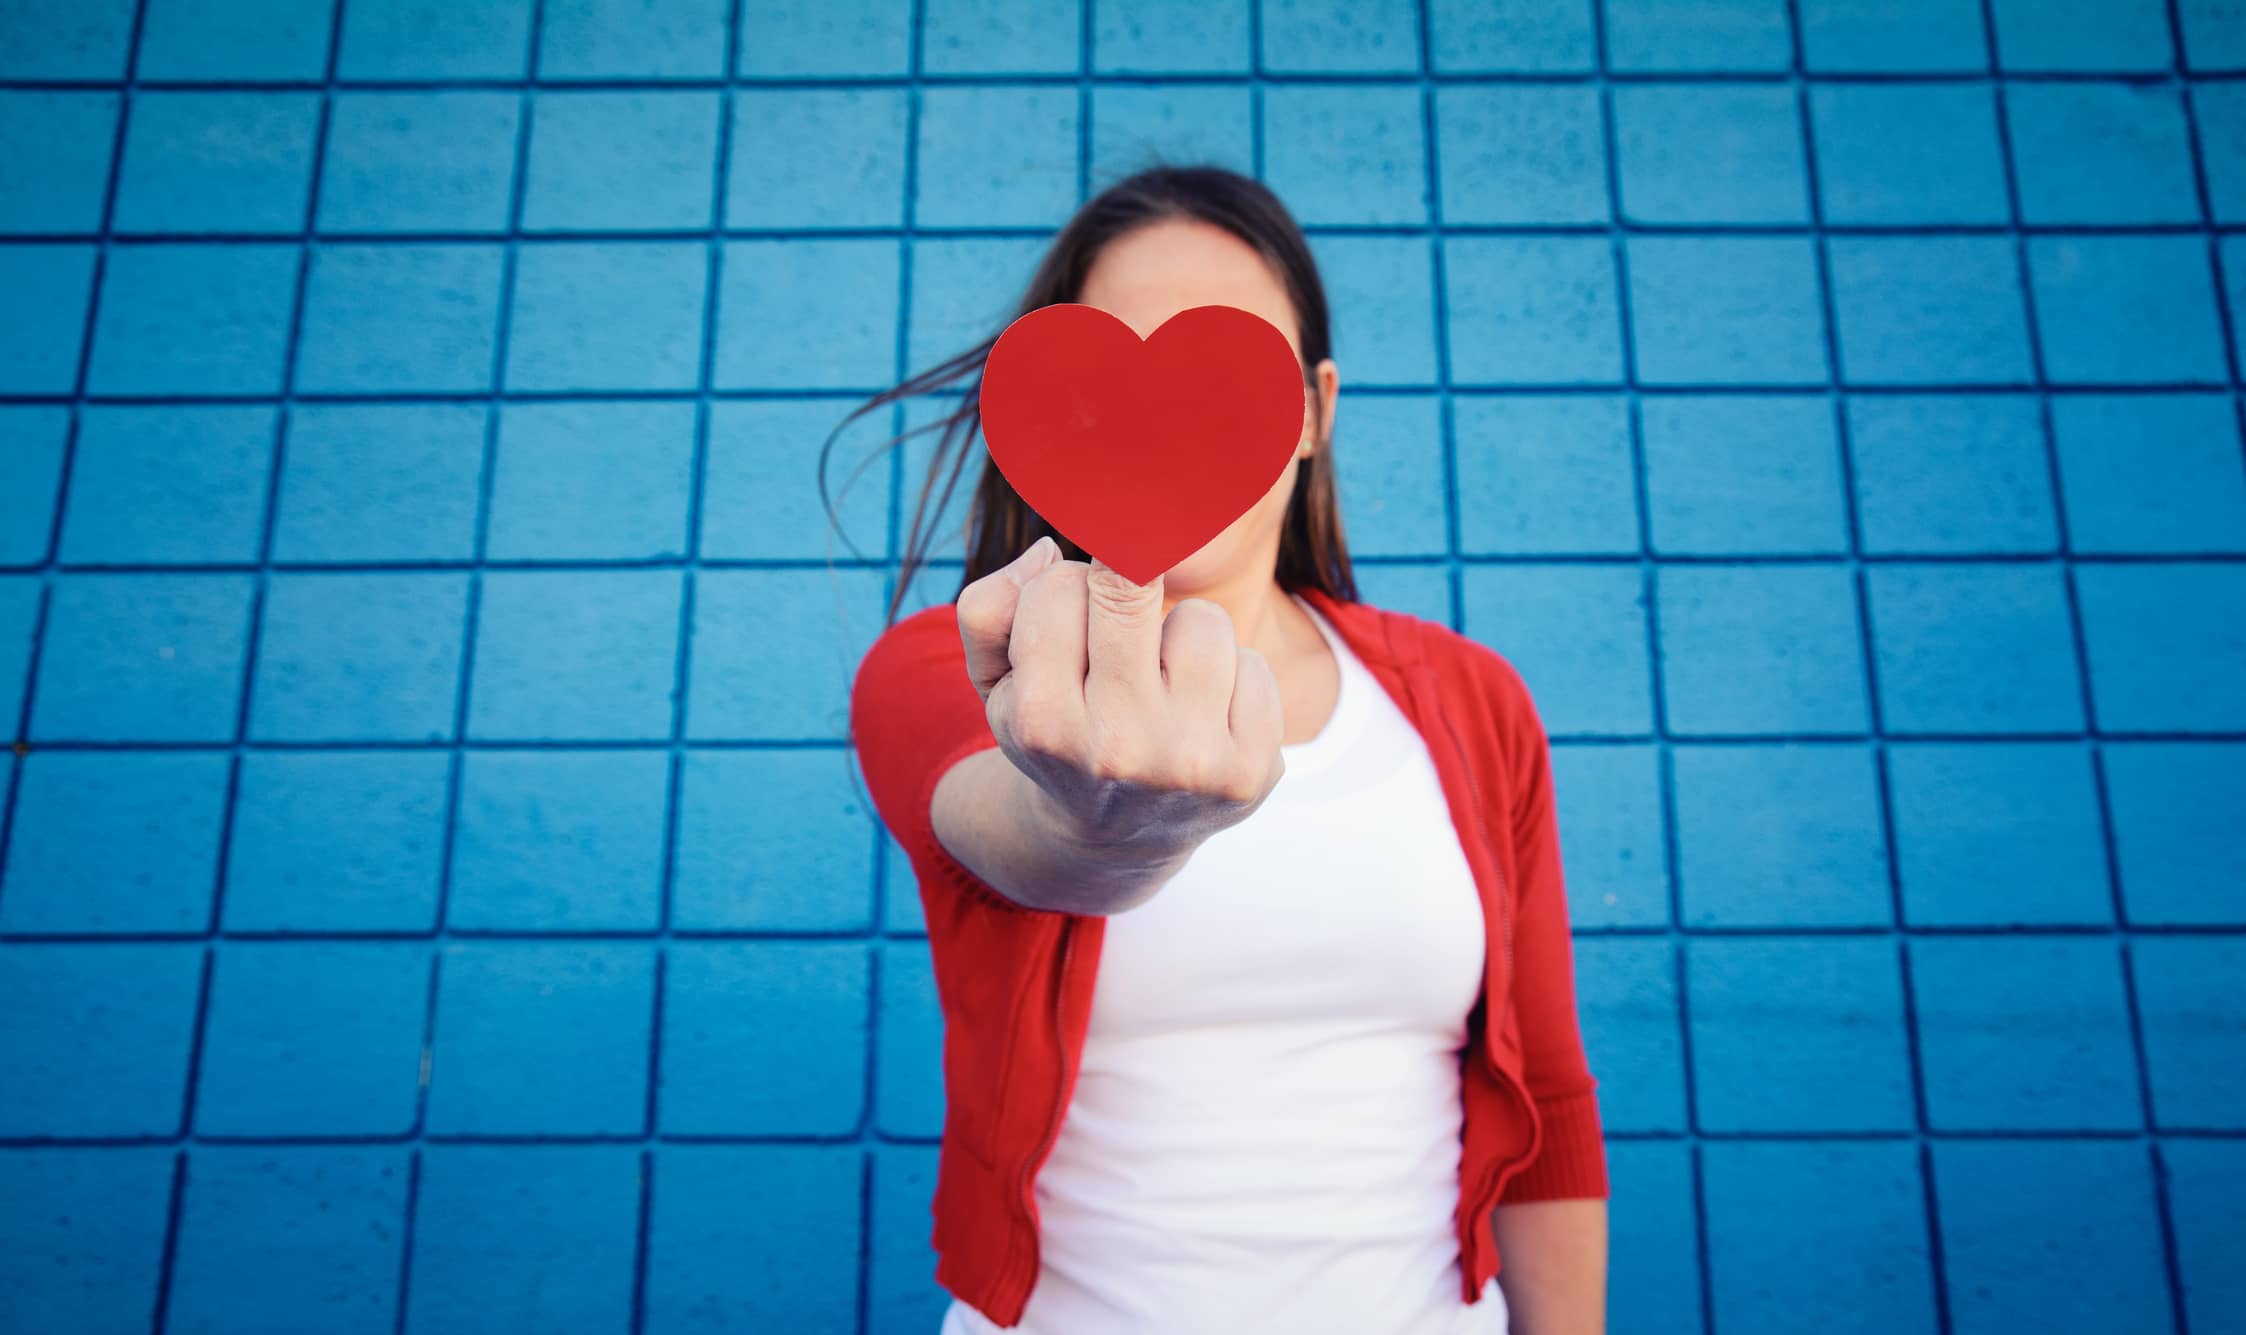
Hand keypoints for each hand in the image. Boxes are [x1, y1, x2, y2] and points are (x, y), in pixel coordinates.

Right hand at [954, 537, 1287, 867]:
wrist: (1116, 837)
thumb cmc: (1058, 732)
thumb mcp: (997, 682)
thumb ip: (988, 608)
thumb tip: (1049, 552)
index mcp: (1044, 723)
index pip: (1058, 587)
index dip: (1064, 592)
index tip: (1070, 627)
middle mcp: (1118, 747)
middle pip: (1131, 579)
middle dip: (1126, 575)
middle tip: (1125, 600)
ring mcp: (1191, 762)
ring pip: (1203, 619)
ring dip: (1182, 638)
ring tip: (1162, 683)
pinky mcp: (1250, 772)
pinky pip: (1255, 664)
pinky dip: (1231, 679)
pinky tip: (1203, 717)